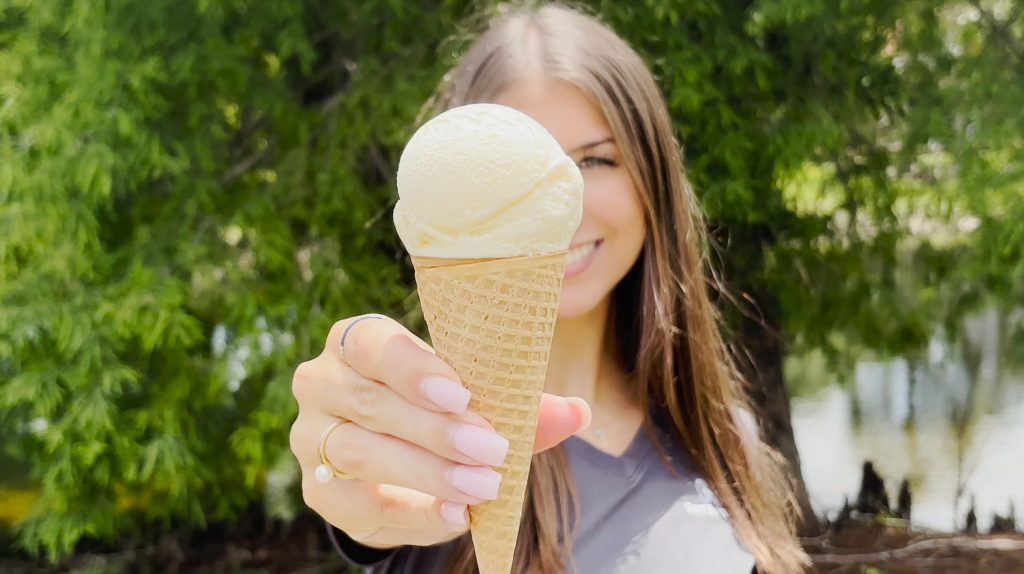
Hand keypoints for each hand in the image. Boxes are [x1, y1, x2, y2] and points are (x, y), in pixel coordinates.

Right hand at [289, 314, 590, 549]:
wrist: (393, 462)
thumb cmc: (434, 409)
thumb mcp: (473, 398)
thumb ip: (519, 404)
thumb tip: (576, 412)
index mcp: (356, 342)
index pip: (372, 344)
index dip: (413, 368)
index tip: (460, 394)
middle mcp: (321, 382)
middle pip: (371, 403)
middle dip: (436, 429)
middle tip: (492, 447)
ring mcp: (311, 437)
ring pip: (362, 452)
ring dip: (429, 471)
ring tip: (482, 484)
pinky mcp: (320, 489)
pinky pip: (361, 501)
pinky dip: (413, 510)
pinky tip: (455, 514)